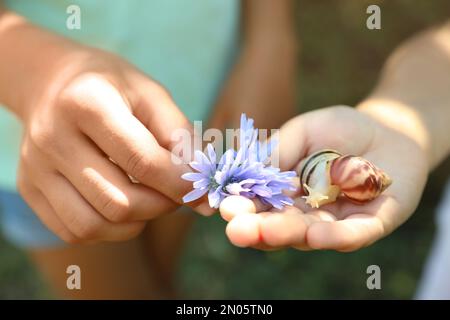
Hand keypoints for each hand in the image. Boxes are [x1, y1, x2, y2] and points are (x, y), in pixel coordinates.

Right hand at [15, 46, 198, 243]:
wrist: (52, 83)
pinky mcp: (29, 189)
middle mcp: (53, 137)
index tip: (203, 190)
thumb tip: (206, 197)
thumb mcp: (152, 97)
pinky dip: (109, 229)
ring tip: (151, 200)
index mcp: (87, 102)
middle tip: (176, 193)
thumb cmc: (112, 87)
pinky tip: (122, 205)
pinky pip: (74, 231)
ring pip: (94, 225)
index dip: (180, 184)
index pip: (142, 161)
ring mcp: (36, 167)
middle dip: (161, 207)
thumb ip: (182, 141)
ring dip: (136, 222)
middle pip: (118, 201)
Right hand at [219, 106, 428, 251]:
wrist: (389, 129)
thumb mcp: (303, 131)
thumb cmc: (340, 129)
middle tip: (237, 231)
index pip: (260, 207)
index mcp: (286, 195)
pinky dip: (336, 237)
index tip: (224, 207)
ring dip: (289, 235)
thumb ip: (279, 150)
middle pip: (280, 227)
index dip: (242, 208)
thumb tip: (252, 170)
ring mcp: (338, 222)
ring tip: (267, 232)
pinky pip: (354, 234)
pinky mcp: (373, 223)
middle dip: (258, 229)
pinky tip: (315, 236)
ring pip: (311, 235)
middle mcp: (308, 214)